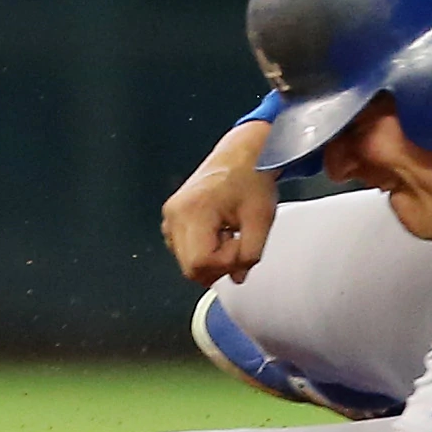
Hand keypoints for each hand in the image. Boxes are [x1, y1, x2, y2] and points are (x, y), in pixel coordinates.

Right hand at [161, 120, 278, 284]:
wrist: (242, 154)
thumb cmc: (252, 179)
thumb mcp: (261, 219)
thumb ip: (250, 254)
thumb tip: (237, 278)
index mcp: (194, 211)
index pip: (200, 263)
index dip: (226, 264)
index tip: (242, 244)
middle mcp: (175, 214)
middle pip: (189, 267)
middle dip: (218, 264)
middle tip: (238, 242)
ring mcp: (170, 215)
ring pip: (185, 261)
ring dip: (210, 258)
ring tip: (229, 234)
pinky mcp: (172, 215)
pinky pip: (183, 249)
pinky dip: (201, 249)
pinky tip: (218, 231)